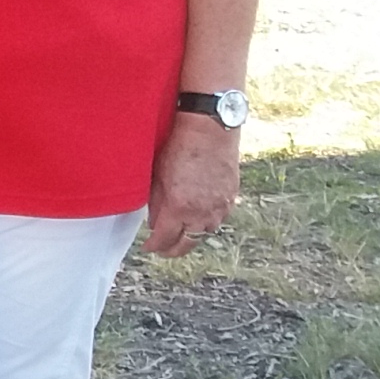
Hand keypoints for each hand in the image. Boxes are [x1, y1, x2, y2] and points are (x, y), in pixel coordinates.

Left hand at [143, 116, 240, 255]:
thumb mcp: (157, 176)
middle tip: (162, 249)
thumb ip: (155, 204)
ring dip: (190, 237)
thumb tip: (154, 223)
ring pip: (204, 234)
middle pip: (186, 243)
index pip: (164, 239)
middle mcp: (201, 212)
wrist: (211, 128)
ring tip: (179, 235)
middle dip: (172, 249)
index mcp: (179, 207)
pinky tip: (196, 219)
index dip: (154, 246)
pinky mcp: (231, 198)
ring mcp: (219, 207)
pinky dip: (205, 224)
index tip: (147, 247)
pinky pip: (217, 220)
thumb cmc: (179, 146)